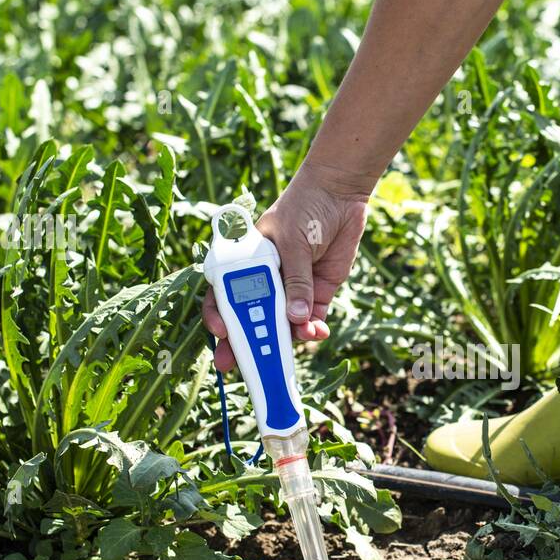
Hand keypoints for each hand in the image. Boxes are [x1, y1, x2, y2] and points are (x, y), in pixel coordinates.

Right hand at [202, 161, 371, 371]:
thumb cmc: (305, 208)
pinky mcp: (318, 293)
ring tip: (297, 340)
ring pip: (283, 324)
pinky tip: (318, 332)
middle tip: (241, 365)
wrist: (340, 193)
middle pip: (251, 317)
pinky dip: (314, 330)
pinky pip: (311, 320)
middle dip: (246, 343)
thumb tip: (295, 317)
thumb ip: (295, 280)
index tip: (221, 331)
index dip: (219, 315)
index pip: (225, 294)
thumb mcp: (292, 242)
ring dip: (287, 338)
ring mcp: (292, 289)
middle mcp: (266, 280)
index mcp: (246, 262)